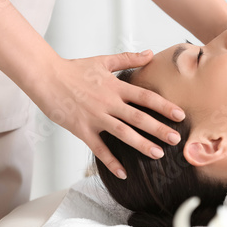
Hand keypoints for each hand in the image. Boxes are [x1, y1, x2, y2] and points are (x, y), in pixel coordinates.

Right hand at [34, 50, 184, 179]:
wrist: (46, 76)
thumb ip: (128, 59)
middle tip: (176, 140)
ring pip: (122, 133)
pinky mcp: (82, 129)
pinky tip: (124, 173)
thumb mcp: (104, 60)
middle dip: (159, 129)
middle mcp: (108, 103)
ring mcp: (95, 117)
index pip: (145, 97)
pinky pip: (98, 148)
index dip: (164, 106)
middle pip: (138, 117)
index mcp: (116, 87)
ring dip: (141, 144)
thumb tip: (149, 53)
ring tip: (158, 154)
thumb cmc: (75, 68)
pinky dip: (110, 162)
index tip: (180, 115)